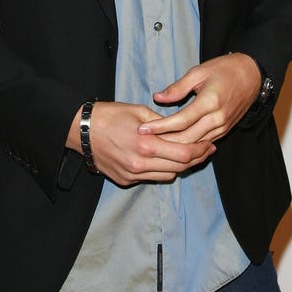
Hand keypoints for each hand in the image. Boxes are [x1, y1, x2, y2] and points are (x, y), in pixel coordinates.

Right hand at [67, 101, 215, 186]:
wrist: (82, 130)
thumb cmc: (110, 115)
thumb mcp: (139, 111)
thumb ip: (162, 124)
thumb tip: (181, 129)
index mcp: (146, 144)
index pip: (184, 154)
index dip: (200, 150)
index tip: (209, 144)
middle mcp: (141, 164)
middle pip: (179, 168)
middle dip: (196, 159)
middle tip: (206, 150)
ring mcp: (132, 174)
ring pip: (168, 176)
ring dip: (180, 166)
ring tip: (188, 154)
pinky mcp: (125, 180)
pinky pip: (152, 178)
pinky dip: (162, 170)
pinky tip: (165, 159)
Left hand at [138, 54, 261, 144]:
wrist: (252, 75)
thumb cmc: (224, 69)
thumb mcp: (199, 71)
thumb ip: (178, 87)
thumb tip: (157, 97)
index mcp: (210, 102)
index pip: (181, 121)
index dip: (160, 127)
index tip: (143, 129)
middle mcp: (217, 118)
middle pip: (187, 138)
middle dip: (164, 142)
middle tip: (144, 141)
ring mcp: (222, 127)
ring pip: (195, 144)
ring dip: (175, 146)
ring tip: (155, 145)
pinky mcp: (224, 131)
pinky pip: (203, 142)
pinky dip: (188, 145)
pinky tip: (173, 145)